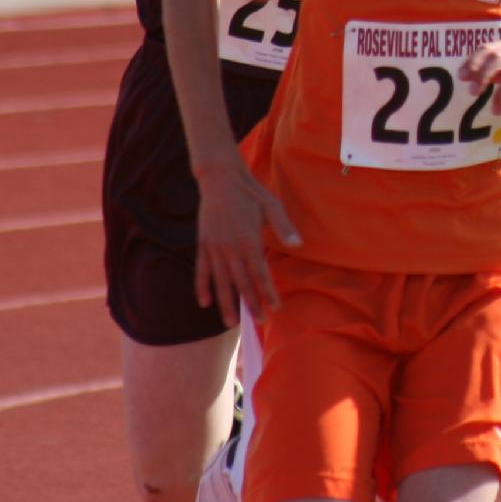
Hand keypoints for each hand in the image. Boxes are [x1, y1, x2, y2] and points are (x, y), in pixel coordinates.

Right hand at [192, 156, 299, 326]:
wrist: (220, 178)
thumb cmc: (251, 192)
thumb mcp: (272, 206)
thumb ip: (284, 227)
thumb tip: (298, 245)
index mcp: (249, 240)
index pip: (260, 274)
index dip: (268, 293)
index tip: (275, 308)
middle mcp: (231, 248)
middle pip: (241, 283)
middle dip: (250, 305)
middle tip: (259, 322)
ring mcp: (214, 247)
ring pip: (220, 282)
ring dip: (226, 303)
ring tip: (230, 323)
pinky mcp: (203, 243)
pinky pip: (201, 270)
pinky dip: (202, 287)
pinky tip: (205, 303)